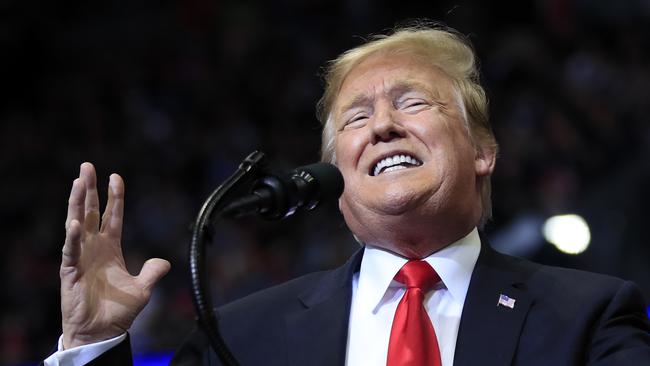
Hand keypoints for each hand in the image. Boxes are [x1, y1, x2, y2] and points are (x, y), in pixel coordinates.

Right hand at [60, 162, 170, 348]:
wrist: (102, 332)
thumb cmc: (118, 310)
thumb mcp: (142, 288)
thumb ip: (153, 272)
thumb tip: (165, 262)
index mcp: (111, 248)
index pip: (113, 216)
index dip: (114, 197)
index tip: (116, 176)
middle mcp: (94, 248)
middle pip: (91, 212)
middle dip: (90, 189)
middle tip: (87, 166)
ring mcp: (81, 257)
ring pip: (77, 223)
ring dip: (78, 203)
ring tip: (79, 181)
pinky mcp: (70, 271)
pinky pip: (70, 251)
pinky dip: (72, 237)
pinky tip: (74, 222)